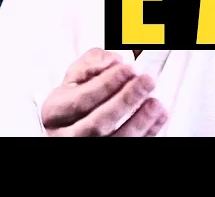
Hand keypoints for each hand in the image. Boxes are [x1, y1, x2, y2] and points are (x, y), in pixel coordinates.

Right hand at [41, 48, 167, 136]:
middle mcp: (67, 134)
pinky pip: (130, 147)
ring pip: (115, 141)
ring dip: (139, 121)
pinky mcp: (105, 153)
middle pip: (97, 124)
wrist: (74, 119)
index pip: (81, 100)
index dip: (106, 84)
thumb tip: (110, 61)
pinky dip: (148, 132)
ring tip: (155, 102)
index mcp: (55, 111)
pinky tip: (159, 115)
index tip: (128, 68)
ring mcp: (87, 148)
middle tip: (146, 81)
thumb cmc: (78, 95)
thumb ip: (92, 63)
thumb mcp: (77, 75)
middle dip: (125, 100)